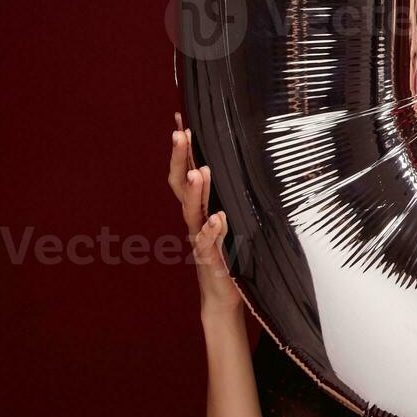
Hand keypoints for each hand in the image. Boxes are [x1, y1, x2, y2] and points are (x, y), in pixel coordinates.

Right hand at [167, 116, 242, 316]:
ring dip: (196, 191)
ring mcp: (200, 238)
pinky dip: (212, 229)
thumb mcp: (229, 218)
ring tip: (199, 171)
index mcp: (199, 207)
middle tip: (180, 135)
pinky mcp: (211, 258)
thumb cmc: (229, 252)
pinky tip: (218, 218)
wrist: (224, 295)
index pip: (186, 171)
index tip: (179, 121)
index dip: (181, 149)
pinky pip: (208, 242)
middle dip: (179, 159)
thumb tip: (237, 163)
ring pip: (192, 211)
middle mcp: (195, 219)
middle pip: (180, 185)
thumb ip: (226, 195)